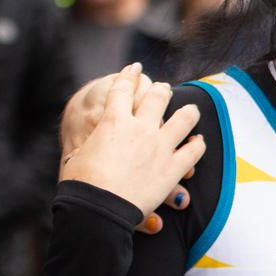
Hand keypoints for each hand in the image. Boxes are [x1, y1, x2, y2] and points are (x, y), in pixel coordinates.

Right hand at [59, 65, 204, 222]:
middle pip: (157, 97)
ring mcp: (160, 146)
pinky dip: (198, 144)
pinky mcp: (174, 167)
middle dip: (160, 89)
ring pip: (184, 118)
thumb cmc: (81, 184)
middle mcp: (140, 128)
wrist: (99, 208)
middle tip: (163, 88)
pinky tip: (199, 141)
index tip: (135, 68)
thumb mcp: (76, 155)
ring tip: (192, 108)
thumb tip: (78, 149)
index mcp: (113, 121)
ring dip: (189, 111)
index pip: (122, 89)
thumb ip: (87, 145)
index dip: (129, 75)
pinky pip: (194, 150)